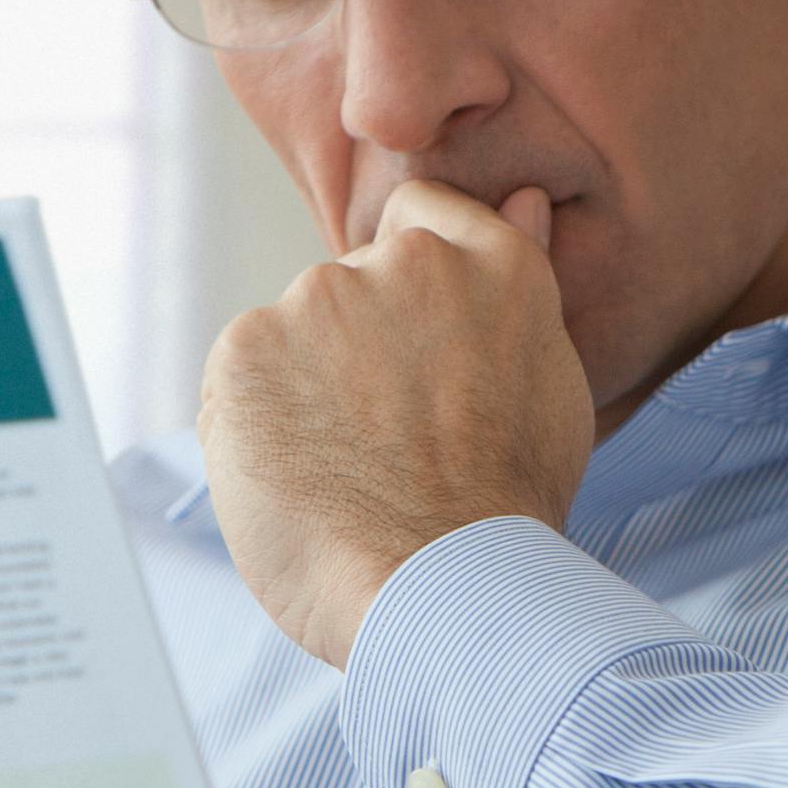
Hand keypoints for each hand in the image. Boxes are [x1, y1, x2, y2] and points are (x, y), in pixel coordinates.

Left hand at [199, 181, 594, 665]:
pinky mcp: (246, 346)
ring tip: (347, 475)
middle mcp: (406, 262)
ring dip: (303, 391)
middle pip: (349, 290)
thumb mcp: (547, 383)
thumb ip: (516, 287)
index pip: (420, 212)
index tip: (405, 343)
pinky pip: (239, 380)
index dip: (401, 277)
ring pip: (291, 336)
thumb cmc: (502, 511)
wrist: (439, 589)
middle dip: (353, 354)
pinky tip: (301, 482)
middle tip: (386, 446)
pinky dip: (255, 426)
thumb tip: (523, 197)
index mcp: (491, 265)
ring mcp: (321, 298)